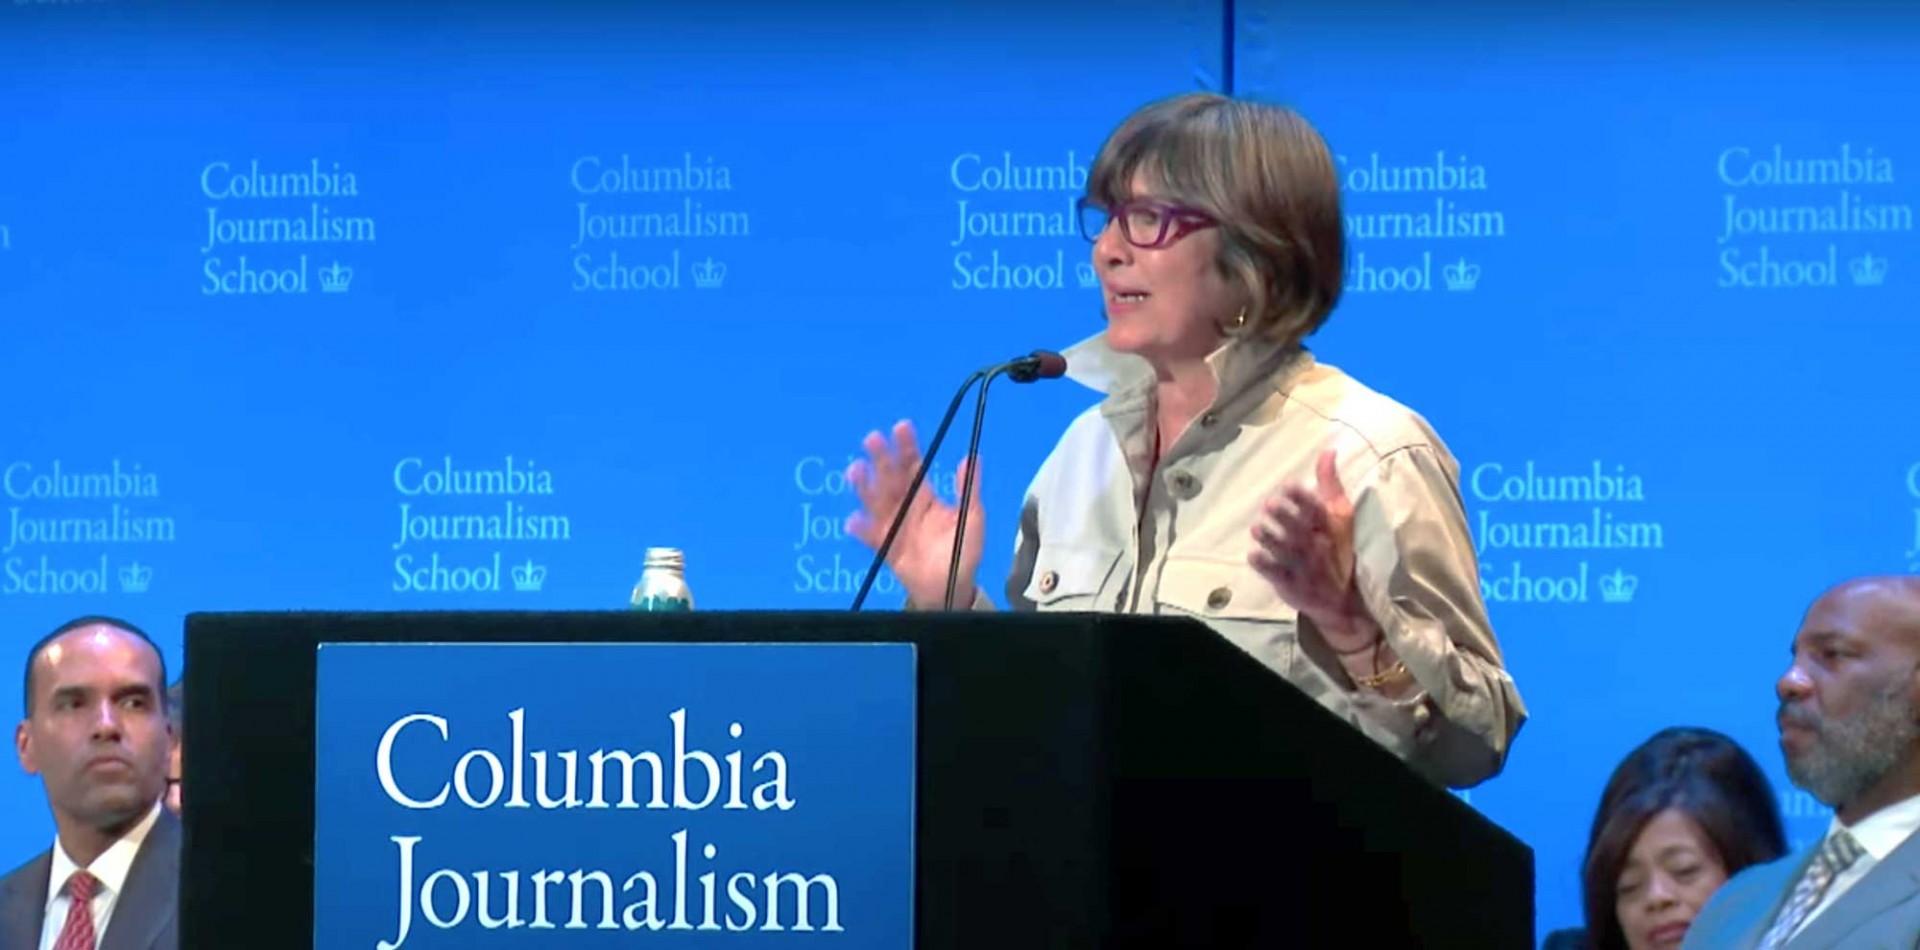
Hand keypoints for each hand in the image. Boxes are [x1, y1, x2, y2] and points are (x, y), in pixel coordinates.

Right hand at [845, 420, 985, 607]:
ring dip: (864, 487)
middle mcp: (905, 506)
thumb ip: (968, 489)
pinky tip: (854, 522)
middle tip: (873, 439)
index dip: (907, 446)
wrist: (953, 587)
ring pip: (875, 502)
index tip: (901, 427)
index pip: (913, 465)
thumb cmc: (963, 550)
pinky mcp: (885, 548)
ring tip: (856, 471)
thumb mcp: (972, 517)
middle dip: (881, 458)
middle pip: (890, 478)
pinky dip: (861, 530)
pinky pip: (870, 537)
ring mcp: (893, 526)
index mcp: (925, 496)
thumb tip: (971, 457)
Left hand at [1249, 448, 1371, 650]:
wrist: (1342, 598)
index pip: (1318, 512)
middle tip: (1269, 505)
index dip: (1303, 500)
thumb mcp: (1340, 514)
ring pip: (1286, 552)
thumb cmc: (1338, 546)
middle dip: (1285, 518)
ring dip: (1271, 540)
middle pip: (1300, 531)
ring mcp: (1304, 568)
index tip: (1288, 485)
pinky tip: (1252, 555)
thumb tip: (1328, 450)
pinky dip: (1265, 566)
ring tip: (1257, 528)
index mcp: (1330, 528)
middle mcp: (1318, 547)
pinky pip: (1277, 575)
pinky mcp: (1291, 585)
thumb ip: (1330, 483)